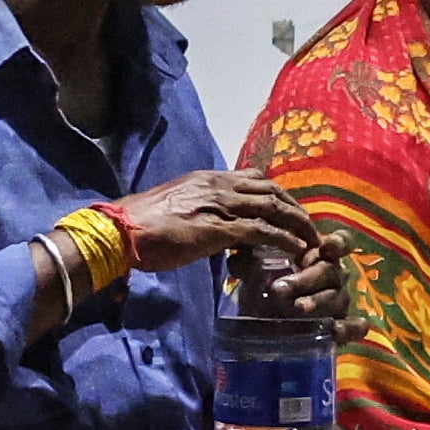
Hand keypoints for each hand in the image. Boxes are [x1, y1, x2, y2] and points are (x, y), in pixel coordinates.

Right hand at [114, 172, 336, 308]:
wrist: (118, 230)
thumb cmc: (140, 224)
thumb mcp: (177, 207)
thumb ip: (201, 210)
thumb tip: (213, 227)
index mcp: (208, 179)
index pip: (255, 179)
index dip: (278, 195)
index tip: (290, 211)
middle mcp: (218, 186)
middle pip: (272, 190)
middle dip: (295, 208)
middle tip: (308, 228)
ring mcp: (220, 205)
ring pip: (273, 207)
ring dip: (297, 224)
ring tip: (311, 242)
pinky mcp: (218, 229)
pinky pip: (262, 231)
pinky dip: (284, 240)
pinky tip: (296, 250)